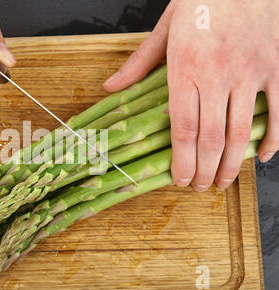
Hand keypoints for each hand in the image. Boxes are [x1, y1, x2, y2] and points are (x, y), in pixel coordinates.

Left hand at [104, 0, 278, 191]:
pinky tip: (261, 157)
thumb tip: (110, 87)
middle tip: (197, 187)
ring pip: (241, 132)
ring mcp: (250, 73)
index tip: (177, 179)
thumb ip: (139, 63)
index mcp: (185, 69)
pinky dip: (272, 139)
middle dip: (202, 171)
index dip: (180, 161)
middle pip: (209, 139)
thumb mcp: (165, 28)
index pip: (181, 129)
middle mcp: (217, 76)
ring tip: (221, 182)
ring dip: (230, 164)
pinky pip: (278, 112)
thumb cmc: (202, 1)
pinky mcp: (275, 68)